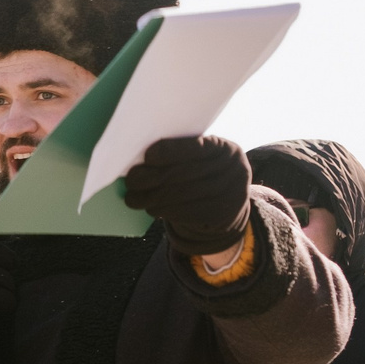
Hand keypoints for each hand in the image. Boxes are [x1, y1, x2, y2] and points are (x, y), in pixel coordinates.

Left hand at [123, 135, 252, 256]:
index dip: (171, 151)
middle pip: (185, 173)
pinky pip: (186, 213)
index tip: (148, 156)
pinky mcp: (221, 216)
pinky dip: (163, 210)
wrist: (228, 202)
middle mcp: (233, 170)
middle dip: (153, 177)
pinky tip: (151, 208)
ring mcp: (231, 195)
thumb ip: (181, 155)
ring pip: (182, 195)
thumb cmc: (204, 173)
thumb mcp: (203, 159)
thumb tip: (140, 160)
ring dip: (152, 197)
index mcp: (226, 150)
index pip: (197, 147)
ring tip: (133, 198)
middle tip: (131, 181)